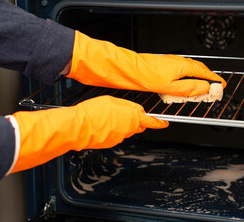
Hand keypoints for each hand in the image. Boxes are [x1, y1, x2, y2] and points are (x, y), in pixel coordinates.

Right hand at [10, 96, 167, 172]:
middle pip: (138, 125)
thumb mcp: (113, 100)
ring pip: (126, 130)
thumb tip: (137, 110)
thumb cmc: (93, 112)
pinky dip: (113, 130)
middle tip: (124, 113)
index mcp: (132, 117)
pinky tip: (103, 124)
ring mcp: (120, 138)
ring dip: (122, 124)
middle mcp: (129, 129)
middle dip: (136, 120)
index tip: (164, 124)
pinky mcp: (111, 143)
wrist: (78, 127)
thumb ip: (128, 105)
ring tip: (108, 116)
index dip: (159, 123)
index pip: (151, 121)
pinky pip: (116, 135)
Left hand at [66, 31, 225, 96]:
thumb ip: (190, 88)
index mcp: (184, 67)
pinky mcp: (167, 62)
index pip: (206, 73)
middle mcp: (180, 61)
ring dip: (200, 75)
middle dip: (209, 77)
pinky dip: (190, 74)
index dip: (215, 79)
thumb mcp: (172, 88)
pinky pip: (184, 68)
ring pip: (192, 68)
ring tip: (202, 85)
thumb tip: (205, 88)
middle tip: (214, 86)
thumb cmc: (148, 77)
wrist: (132, 69)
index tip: (222, 84)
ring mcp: (173, 61)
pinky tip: (186, 80)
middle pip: (200, 69)